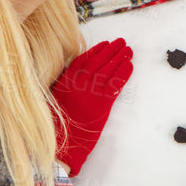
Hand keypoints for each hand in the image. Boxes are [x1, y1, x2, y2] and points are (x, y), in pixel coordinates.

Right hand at [51, 39, 133, 175]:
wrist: (63, 143)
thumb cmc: (57, 125)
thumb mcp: (56, 100)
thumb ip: (66, 87)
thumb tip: (75, 77)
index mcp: (66, 82)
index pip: (82, 60)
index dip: (95, 50)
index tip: (104, 44)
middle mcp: (79, 84)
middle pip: (98, 61)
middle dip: (111, 50)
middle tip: (121, 42)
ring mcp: (91, 93)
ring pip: (108, 70)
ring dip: (120, 58)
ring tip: (128, 50)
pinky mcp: (103, 104)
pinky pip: (115, 84)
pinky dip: (124, 73)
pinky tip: (130, 65)